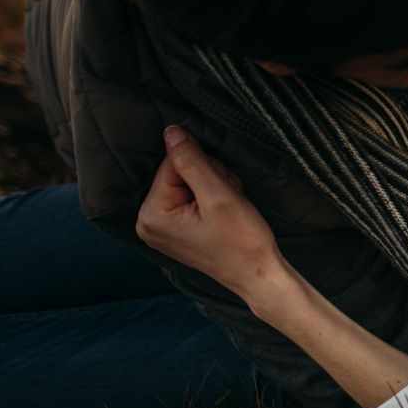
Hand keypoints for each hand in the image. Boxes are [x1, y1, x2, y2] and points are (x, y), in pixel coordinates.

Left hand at [135, 127, 282, 298]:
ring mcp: (160, 229)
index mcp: (152, 215)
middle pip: (177, 174)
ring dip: (213, 189)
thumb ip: (192, 161)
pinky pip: (188, 200)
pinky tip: (223, 214)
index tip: (223, 187)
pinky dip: (210, 200)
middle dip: (208, 179)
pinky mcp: (175, 232)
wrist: (259, 275)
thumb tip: (171, 131)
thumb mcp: (219, 195)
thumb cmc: (242, 241)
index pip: (172, 164)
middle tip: (228, 201)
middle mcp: (148, 223)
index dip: (204, 167)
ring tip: (228, 210)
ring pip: (186, 185)